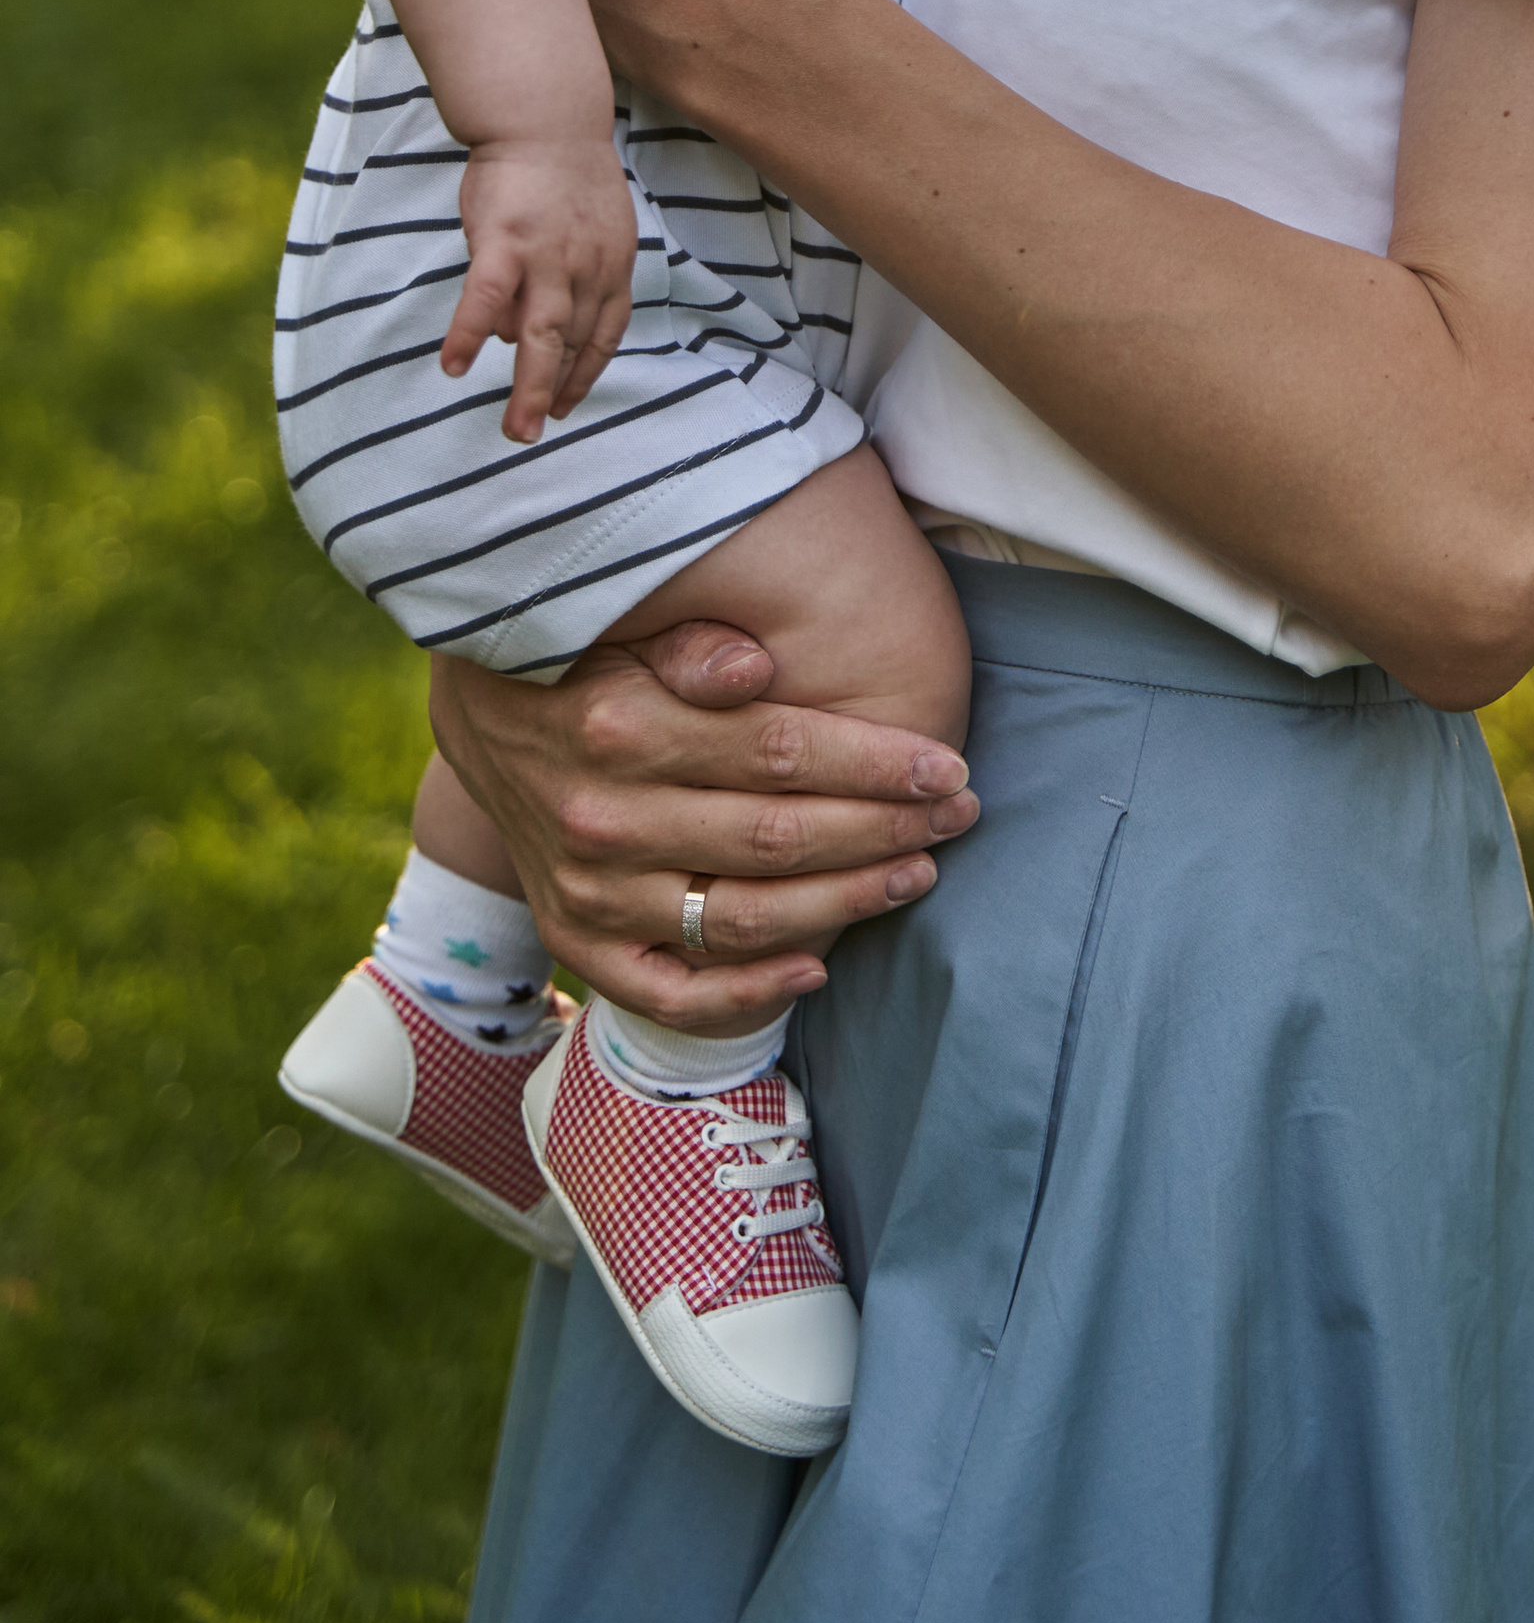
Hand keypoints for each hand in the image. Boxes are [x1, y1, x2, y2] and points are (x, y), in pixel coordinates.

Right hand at [427, 637, 981, 1030]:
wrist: (482, 722)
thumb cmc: (587, 660)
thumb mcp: (622, 629)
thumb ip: (688, 645)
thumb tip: (755, 663)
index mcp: (619, 727)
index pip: (779, 755)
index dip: (875, 764)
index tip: (947, 765)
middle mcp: (603, 821)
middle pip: (775, 839)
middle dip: (884, 827)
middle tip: (961, 814)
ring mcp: (589, 895)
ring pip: (742, 918)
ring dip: (844, 902)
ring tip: (918, 873)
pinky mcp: (578, 943)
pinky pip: (671, 992)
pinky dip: (748, 990)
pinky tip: (820, 966)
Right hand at [450, 135, 638, 439]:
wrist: (545, 120)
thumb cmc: (561, 178)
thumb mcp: (591, 229)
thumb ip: (569, 279)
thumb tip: (522, 334)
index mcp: (613, 266)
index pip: (604, 335)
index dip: (585, 374)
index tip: (567, 405)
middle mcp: (587, 269)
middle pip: (574, 344)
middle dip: (555, 394)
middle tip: (530, 435)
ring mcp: (547, 257)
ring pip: (539, 335)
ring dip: (528, 386)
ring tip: (514, 428)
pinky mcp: (504, 242)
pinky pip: (485, 300)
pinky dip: (469, 334)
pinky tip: (453, 366)